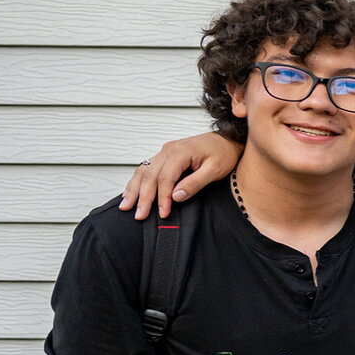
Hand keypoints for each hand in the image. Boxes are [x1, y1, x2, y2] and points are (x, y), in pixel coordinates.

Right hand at [121, 133, 242, 219]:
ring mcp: (165, 151)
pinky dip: (137, 181)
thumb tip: (176, 197)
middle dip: (143, 197)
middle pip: (150, 175)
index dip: (162, 197)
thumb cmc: (224, 153)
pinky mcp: (165, 155)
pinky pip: (147, 168)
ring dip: (134, 189)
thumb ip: (195, 183)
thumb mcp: (215, 170)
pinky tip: (131, 192)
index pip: (165, 178)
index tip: (163, 213)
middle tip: (139, 215)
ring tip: (126, 205)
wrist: (228, 139)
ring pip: (143, 170)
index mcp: (181, 152)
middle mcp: (168, 149)